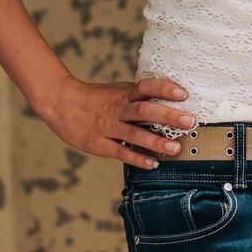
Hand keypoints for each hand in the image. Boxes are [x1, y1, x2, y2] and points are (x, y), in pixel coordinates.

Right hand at [37, 75, 196, 168]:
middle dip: (168, 116)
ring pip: (134, 134)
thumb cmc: (97, 98)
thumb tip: (169, 101)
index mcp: (124, 93)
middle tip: (190, 121)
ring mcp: (107, 126)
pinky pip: (120, 152)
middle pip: (144, 111)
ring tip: (175, 149)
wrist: (61, 102)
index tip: (183, 93)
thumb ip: (139, 98)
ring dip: (156, 142)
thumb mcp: (118, 90)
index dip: (164, 89)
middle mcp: (117, 108)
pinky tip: (152, 164)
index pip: (146, 87)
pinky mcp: (98, 143)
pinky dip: (137, 158)